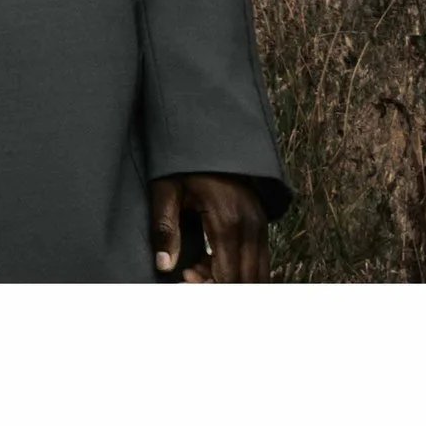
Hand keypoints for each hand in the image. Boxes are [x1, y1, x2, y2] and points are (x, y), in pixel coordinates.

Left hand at [149, 173, 269, 282]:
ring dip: (230, 281)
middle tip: (189, 274)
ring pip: (257, 274)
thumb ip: (165, 227)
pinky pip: (260, 261)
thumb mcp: (166, 190)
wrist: (210, 137)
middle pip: (246, 281)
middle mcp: (250, 227)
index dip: (208, 287)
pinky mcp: (261, 224)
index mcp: (227, 221)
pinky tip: (211, 260)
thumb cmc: (185, 164)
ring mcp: (260, 226)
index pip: (228, 276)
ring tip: (198, 267)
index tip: (184, 278)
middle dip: (218, 287)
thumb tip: (164, 266)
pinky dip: (239, 270)